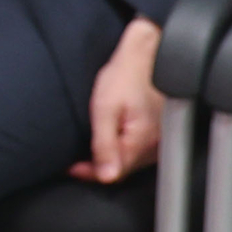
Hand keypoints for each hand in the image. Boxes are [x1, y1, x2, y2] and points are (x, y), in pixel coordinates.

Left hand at [71, 18, 166, 182]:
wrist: (146, 54)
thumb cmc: (126, 75)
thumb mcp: (105, 109)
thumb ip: (105, 145)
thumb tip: (107, 177)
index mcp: (142, 143)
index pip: (114, 173)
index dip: (90, 173)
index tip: (71, 167)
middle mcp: (155, 147)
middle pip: (123, 169)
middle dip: (99, 167)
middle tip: (76, 160)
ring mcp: (160, 141)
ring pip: (131, 162)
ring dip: (110, 158)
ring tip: (90, 150)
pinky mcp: (159, 133)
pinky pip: (138, 151)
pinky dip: (122, 149)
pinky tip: (111, 140)